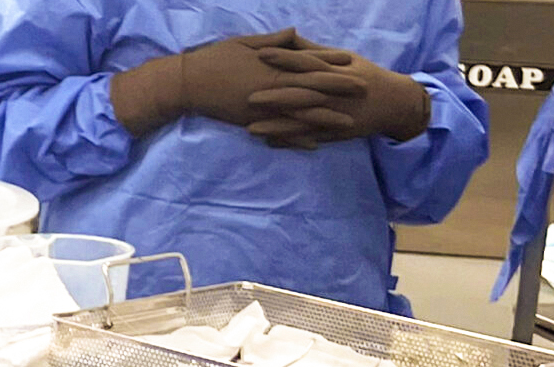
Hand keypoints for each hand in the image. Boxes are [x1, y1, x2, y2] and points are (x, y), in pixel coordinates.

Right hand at [110, 30, 363, 136]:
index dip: (333, 64)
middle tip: (364, 91)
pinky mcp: (253, 122)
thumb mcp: (246, 42)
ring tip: (348, 124)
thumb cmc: (215, 58)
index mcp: (274, 64)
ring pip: (301, 114)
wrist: (189, 83)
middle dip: (340, 90)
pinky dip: (298, 139)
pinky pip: (281, 133)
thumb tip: (295, 33)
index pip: (310, 63)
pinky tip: (315, 145)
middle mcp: (273, 86)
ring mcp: (264, 107)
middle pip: (314, 89)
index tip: (353, 63)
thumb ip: (274, 41)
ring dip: (326, 120)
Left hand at [247, 42, 430, 147]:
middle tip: (248, 97)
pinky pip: (310, 138)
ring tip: (250, 129)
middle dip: (276, 96)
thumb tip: (289, 36)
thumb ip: (314, 51)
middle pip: (303, 94)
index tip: (261, 53)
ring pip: (303, 121)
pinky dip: (290, 141)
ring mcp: (335, 116)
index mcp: (336, 71)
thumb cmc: (364, 76)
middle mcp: (335, 94)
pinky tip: (269, 143)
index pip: (308, 63)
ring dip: (277, 126)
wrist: (394, 103)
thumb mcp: (344, 58)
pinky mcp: (335, 133)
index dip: (285, 58)